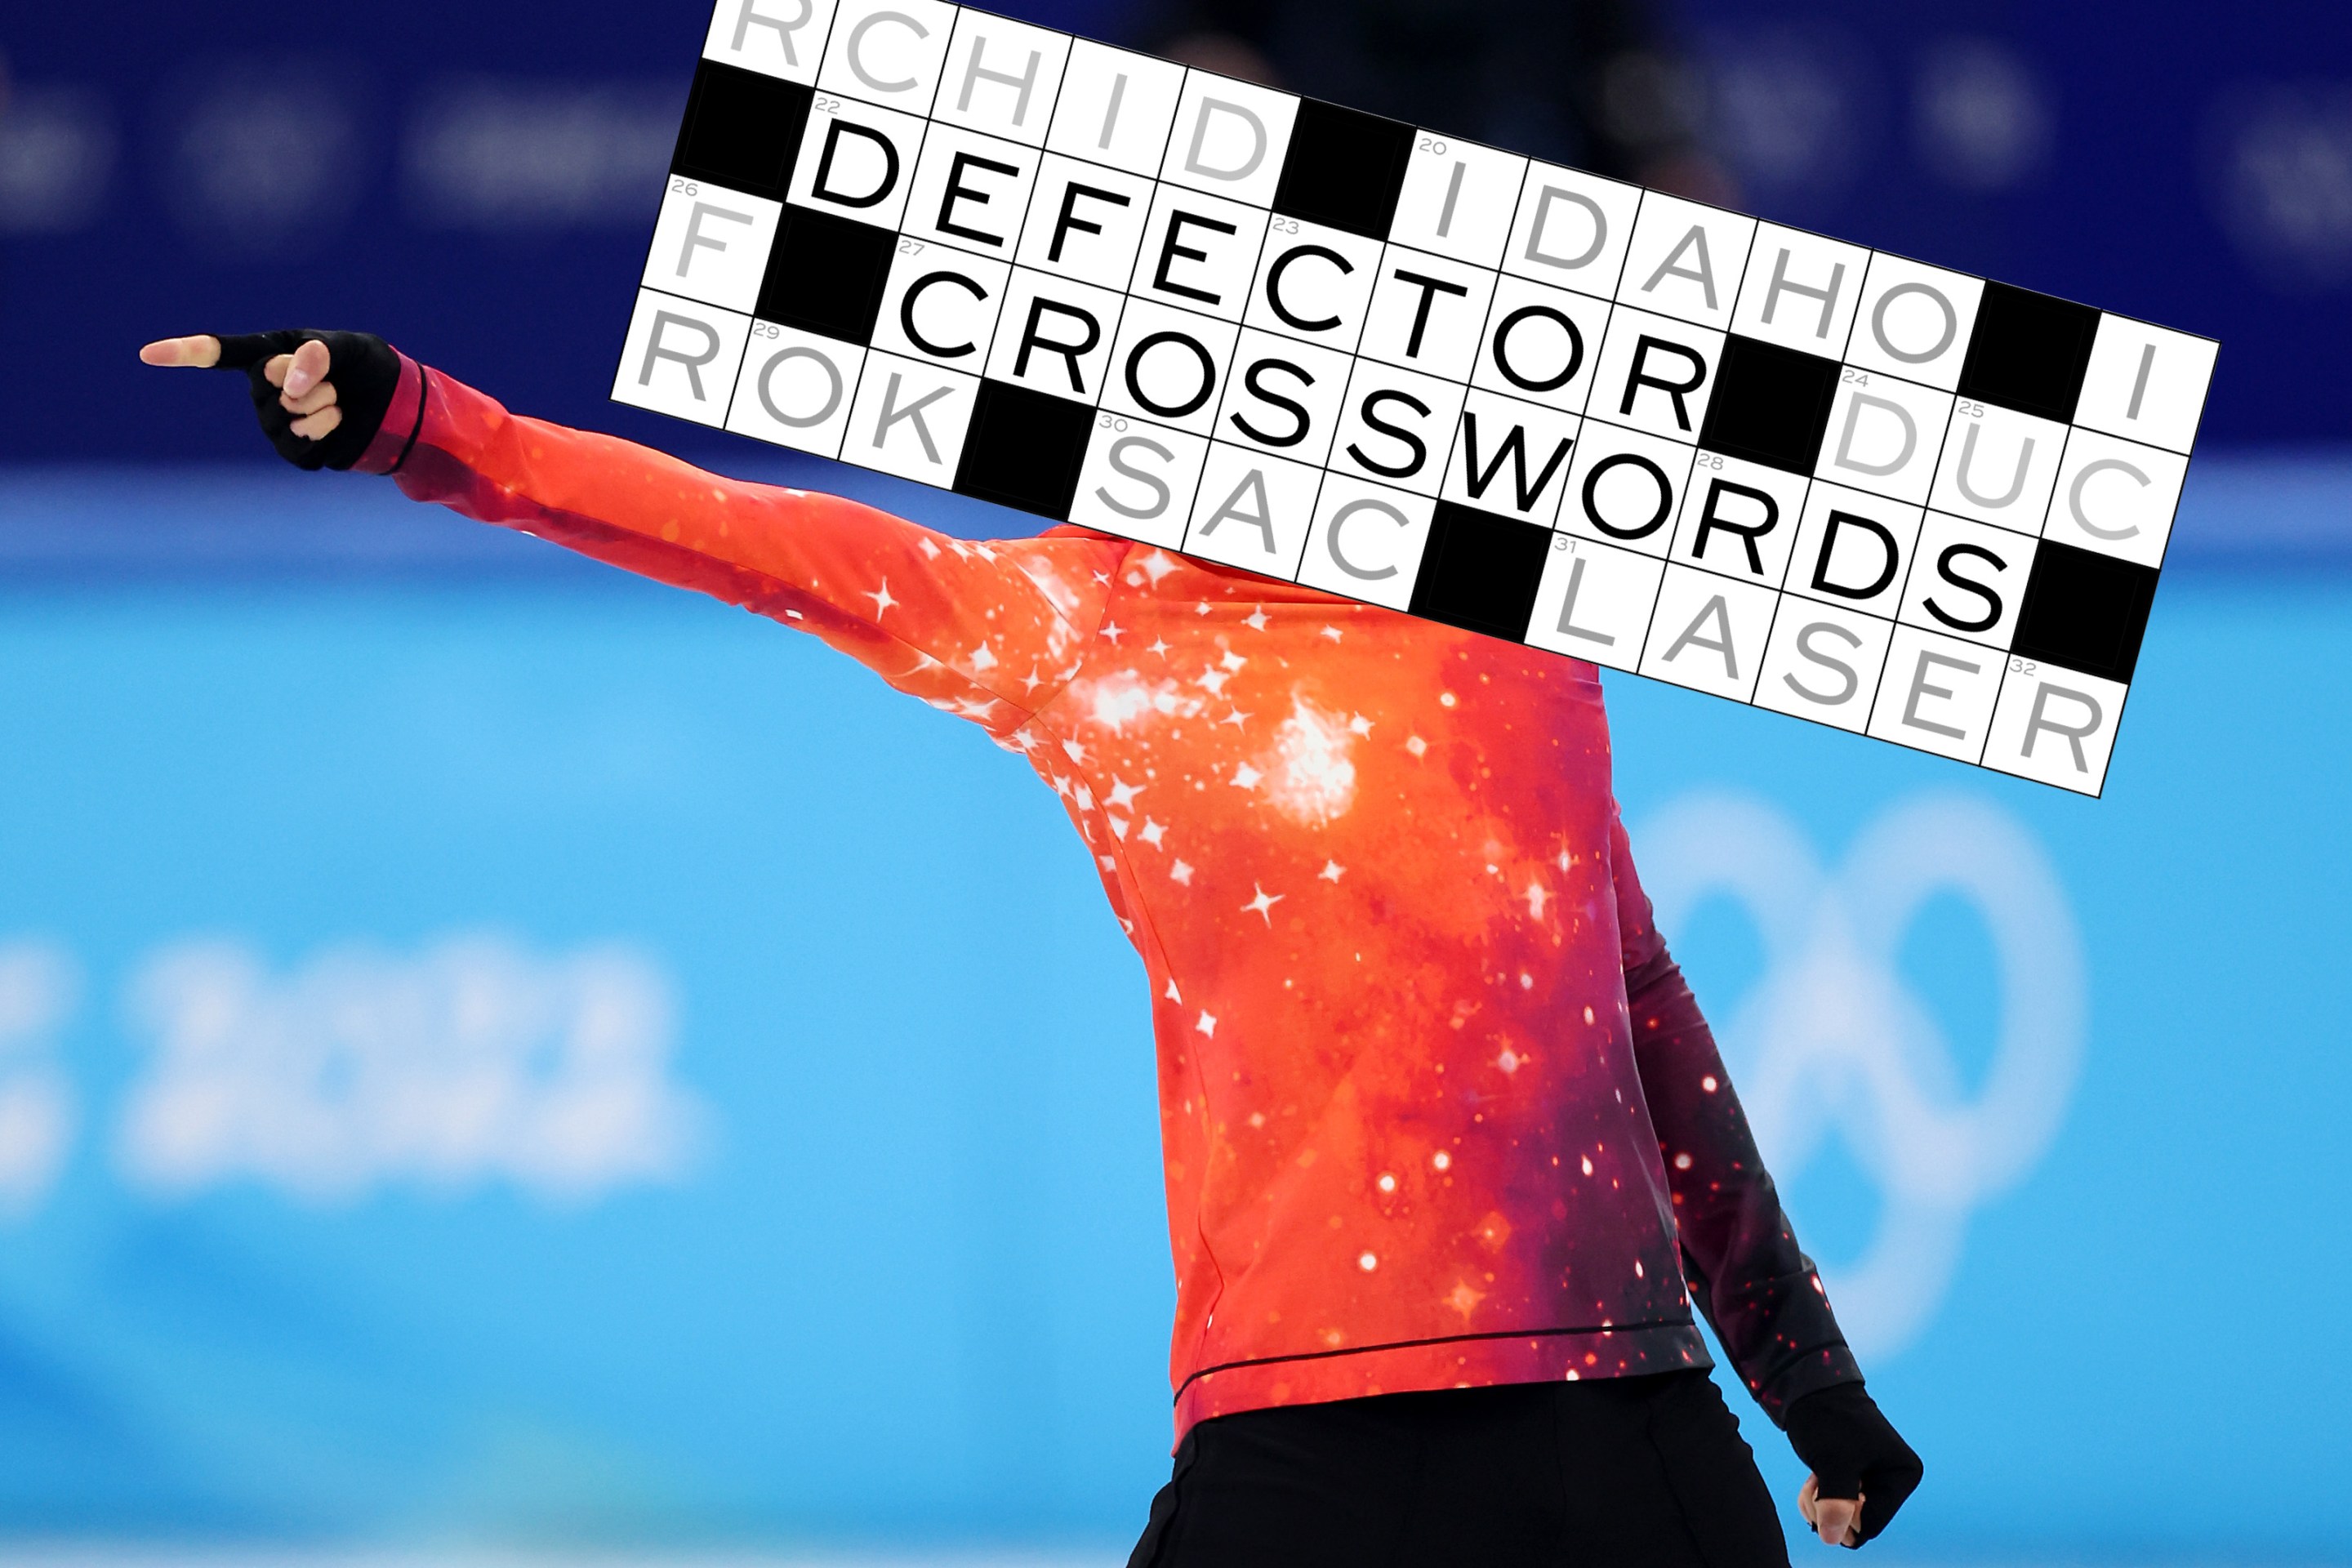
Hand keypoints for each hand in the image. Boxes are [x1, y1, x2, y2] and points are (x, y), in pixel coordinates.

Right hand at [139, 329, 401, 470]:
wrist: (397, 406)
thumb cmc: (368, 368)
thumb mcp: (349, 347)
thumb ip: (317, 353)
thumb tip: (289, 384)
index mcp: (270, 354)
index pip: (220, 353)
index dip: (185, 353)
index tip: (147, 354)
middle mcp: (264, 390)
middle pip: (265, 385)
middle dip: (307, 380)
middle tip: (332, 380)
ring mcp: (276, 423)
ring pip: (282, 418)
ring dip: (320, 406)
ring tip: (337, 399)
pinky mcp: (295, 451)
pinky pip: (297, 446)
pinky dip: (323, 431)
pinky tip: (336, 421)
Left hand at [1784, 1382, 1922, 1547]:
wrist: (1808, 1389)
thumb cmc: (1828, 1420)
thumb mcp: (1833, 1462)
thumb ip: (1836, 1502)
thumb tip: (1833, 1540)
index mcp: (1903, 1475)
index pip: (1873, 1524)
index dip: (1844, 1520)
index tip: (1822, 1496)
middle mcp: (1894, 1480)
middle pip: (1860, 1524)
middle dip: (1831, 1510)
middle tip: (1814, 1484)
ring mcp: (1874, 1480)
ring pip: (1845, 1518)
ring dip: (1821, 1505)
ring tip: (1812, 1480)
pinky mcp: (1855, 1478)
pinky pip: (1837, 1507)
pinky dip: (1819, 1499)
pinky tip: (1812, 1480)